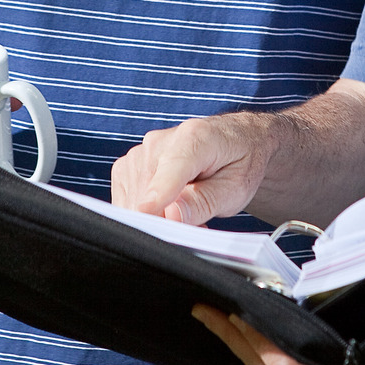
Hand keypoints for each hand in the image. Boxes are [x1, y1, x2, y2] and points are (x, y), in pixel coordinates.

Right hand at [111, 113, 278, 223]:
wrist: (235, 140)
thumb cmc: (238, 162)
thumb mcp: (236, 189)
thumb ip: (205, 202)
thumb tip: (172, 216)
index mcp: (194, 137)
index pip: (170, 169)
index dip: (157, 195)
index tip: (146, 213)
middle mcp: (160, 141)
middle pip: (146, 193)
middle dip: (166, 222)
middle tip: (197, 226)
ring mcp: (140, 152)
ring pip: (133, 201)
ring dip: (156, 218)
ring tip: (187, 213)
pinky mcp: (126, 166)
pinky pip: (127, 200)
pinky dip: (146, 212)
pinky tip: (169, 208)